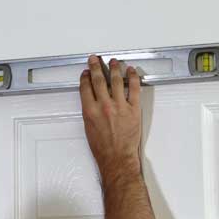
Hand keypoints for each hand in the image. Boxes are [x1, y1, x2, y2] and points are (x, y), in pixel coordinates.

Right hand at [79, 55, 141, 176]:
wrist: (117, 158)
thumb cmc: (102, 148)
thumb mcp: (88, 128)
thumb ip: (90, 111)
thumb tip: (92, 99)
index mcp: (90, 111)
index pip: (85, 87)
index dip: (85, 77)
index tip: (86, 72)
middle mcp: (104, 106)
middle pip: (98, 80)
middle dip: (95, 67)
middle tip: (95, 59)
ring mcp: (119, 106)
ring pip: (116, 81)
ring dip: (114, 68)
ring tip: (114, 62)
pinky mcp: (133, 109)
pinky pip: (133, 89)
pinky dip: (133, 78)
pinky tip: (131, 71)